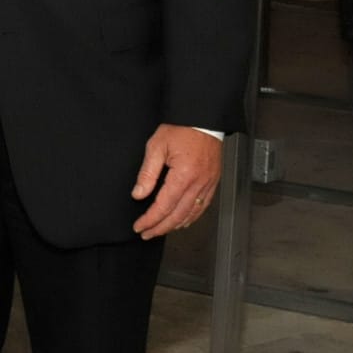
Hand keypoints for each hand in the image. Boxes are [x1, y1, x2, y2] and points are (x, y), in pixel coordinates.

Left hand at [131, 124, 222, 238]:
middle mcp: (199, 183)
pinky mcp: (213, 182)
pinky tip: (183, 221)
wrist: (203, 118)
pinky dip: (191, 217)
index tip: (139, 226)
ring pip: (192, 213)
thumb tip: (139, 194)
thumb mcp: (156, 146)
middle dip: (161, 227)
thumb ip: (147, 173)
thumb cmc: (181, 128)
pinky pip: (203, 206)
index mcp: (184, 175)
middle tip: (147, 234)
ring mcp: (209, 184)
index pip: (164, 206)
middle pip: (178, 215)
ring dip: (175, 225)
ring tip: (160, 230)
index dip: (151, 219)